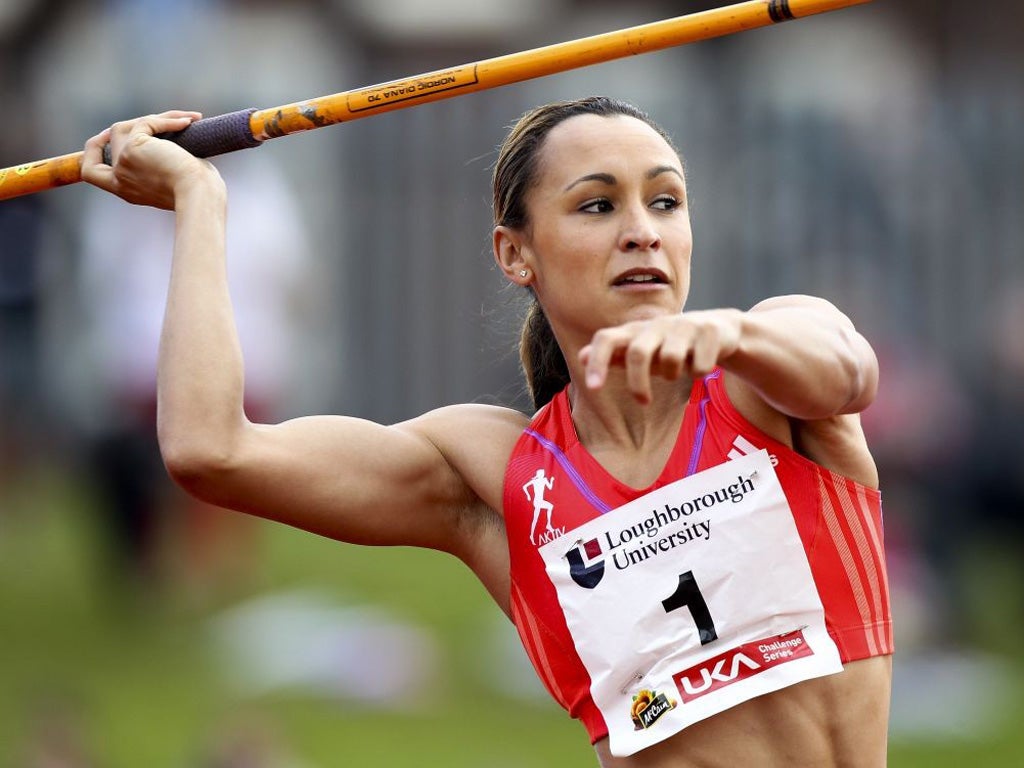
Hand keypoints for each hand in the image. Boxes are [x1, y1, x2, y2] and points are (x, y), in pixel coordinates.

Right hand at [80, 111, 218, 209]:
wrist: (199, 196)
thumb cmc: (197, 194)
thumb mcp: (172, 183)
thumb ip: (160, 168)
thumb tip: (168, 146)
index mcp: (125, 190)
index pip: (92, 172)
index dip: (93, 151)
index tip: (104, 137)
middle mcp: (118, 178)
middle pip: (106, 143)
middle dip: (124, 127)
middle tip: (152, 120)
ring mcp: (122, 162)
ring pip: (126, 127)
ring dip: (156, 119)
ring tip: (184, 121)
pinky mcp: (133, 147)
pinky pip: (147, 122)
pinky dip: (169, 118)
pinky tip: (191, 120)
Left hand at [579, 309, 742, 402]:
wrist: (719, 330)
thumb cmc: (670, 345)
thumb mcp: (642, 350)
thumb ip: (613, 354)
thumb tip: (582, 355)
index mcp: (635, 331)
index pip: (606, 338)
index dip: (597, 362)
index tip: (593, 388)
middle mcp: (656, 325)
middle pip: (638, 352)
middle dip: (638, 383)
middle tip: (643, 402)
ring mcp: (684, 325)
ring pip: (671, 359)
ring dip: (674, 375)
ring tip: (679, 371)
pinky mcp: (710, 330)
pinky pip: (700, 365)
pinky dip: (700, 372)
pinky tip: (703, 365)